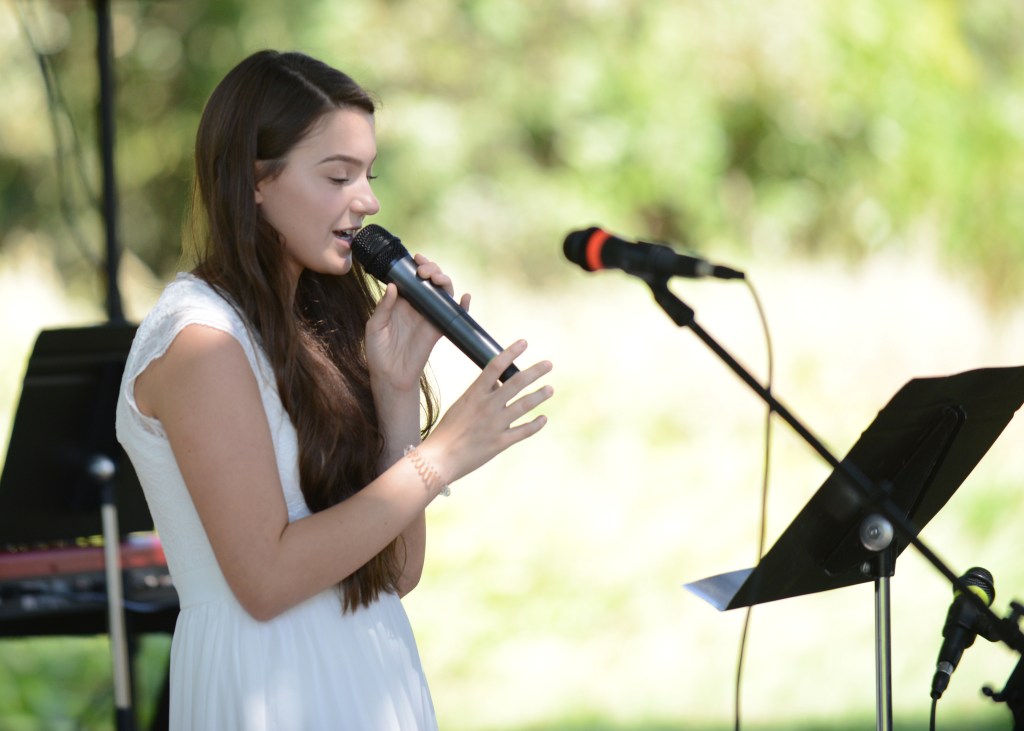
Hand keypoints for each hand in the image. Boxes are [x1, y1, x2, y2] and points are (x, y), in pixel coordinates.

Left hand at [364, 254, 469, 391]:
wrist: (389, 375)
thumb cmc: (378, 350)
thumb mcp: (375, 325)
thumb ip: (384, 306)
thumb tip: (393, 285)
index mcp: (400, 301)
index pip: (412, 278)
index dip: (417, 265)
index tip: (416, 258)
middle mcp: (417, 306)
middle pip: (430, 280)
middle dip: (431, 268)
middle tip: (423, 270)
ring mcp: (429, 316)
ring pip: (442, 292)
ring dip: (444, 280)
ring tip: (436, 278)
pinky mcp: (438, 328)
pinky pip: (453, 314)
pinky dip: (463, 305)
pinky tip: (464, 297)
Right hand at [417, 340, 553, 484]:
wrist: (439, 459)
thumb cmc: (448, 431)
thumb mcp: (462, 406)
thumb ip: (481, 394)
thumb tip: (501, 383)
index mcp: (474, 394)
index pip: (495, 366)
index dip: (511, 352)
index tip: (524, 343)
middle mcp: (487, 406)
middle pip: (516, 383)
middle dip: (535, 372)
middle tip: (549, 364)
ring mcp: (495, 425)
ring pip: (524, 405)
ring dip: (539, 395)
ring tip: (550, 389)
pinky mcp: (500, 443)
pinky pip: (524, 431)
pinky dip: (536, 424)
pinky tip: (543, 418)